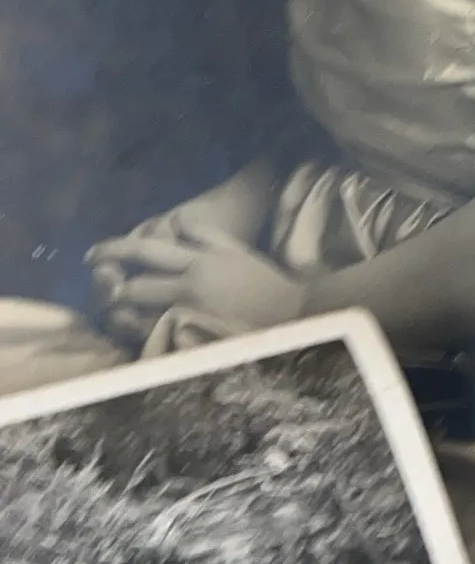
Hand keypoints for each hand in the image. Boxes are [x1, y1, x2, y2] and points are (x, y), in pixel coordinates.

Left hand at [86, 230, 306, 335]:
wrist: (291, 316)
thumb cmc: (264, 282)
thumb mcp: (236, 250)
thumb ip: (204, 235)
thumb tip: (176, 223)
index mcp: (199, 261)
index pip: (144, 252)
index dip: (113, 250)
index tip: (93, 254)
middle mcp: (189, 287)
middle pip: (133, 285)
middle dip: (111, 287)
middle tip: (103, 288)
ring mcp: (189, 316)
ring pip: (137, 315)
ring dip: (120, 313)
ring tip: (115, 311)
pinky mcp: (191, 341)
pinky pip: (151, 338)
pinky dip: (136, 333)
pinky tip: (135, 330)